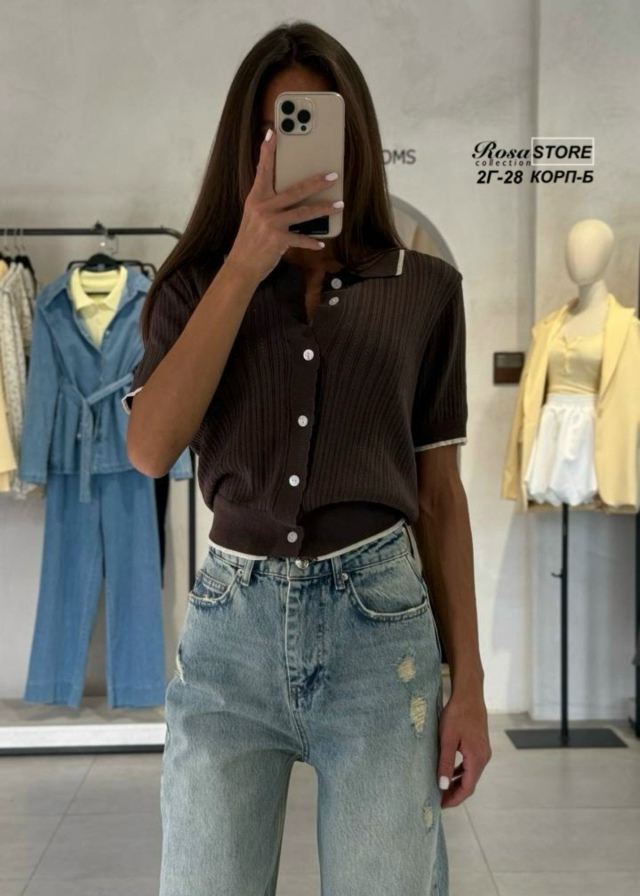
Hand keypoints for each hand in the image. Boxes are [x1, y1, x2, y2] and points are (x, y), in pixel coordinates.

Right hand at [225, 129, 342, 284]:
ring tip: (339, 204)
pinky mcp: (277, 240)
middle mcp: (263, 207)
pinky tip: (321, 244)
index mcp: (256, 198)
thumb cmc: (251, 240)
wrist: (242, 265)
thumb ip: (269, 204)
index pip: (263, 170)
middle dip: (316, 182)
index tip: (273, 133)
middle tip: (333, 175)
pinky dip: (311, 242)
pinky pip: (300, 239)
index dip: (267, 151)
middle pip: (295, 190)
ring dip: (324, 208)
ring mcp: (271, 223)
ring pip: (303, 212)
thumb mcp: (255, 216)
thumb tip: (291, 196)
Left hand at [437, 689, 491, 808]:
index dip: (454, 799)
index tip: (440, 805)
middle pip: (470, 783)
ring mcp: (484, 751)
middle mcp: (484, 757)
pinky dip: (461, 772)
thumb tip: (443, 786)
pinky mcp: (480, 745)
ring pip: (470, 774)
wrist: (469, 694)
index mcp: (477, 758)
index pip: (467, 788)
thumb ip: (445, 763)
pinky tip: (449, 773)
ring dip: (457, 783)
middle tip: (438, 799)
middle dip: (455, 793)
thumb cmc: (457, 714)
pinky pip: (471, 765)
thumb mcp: (447, 739)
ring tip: (441, 788)